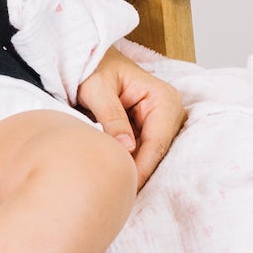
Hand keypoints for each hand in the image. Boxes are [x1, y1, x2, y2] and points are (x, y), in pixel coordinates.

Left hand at [75, 47, 185, 188]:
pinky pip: (142, 151)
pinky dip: (129, 162)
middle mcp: (168, 110)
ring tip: (117, 188)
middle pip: (157, 152)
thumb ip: (111, 117)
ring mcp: (159, 120)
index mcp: (163, 97)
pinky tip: (116, 175)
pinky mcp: (147, 128)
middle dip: (139, 171)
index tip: (127, 186)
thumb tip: (126, 148)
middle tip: (120, 193)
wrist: (84, 58)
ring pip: (150, 155)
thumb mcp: (97, 89)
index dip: (142, 166)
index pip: (157, 141)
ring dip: (134, 169)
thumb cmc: (91, 66)